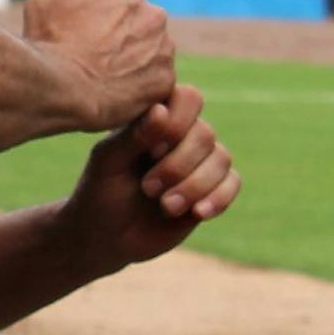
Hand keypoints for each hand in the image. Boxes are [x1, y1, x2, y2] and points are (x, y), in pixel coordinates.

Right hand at [21, 0, 175, 132]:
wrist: (62, 90)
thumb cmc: (50, 44)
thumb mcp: (42, 2)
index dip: (105, 12)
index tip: (92, 26)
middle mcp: (154, 15)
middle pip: (142, 23)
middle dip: (124, 36)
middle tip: (98, 54)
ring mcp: (164, 49)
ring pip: (151, 53)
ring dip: (133, 61)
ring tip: (101, 77)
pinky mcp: (165, 80)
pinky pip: (153, 82)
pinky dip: (137, 88)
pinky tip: (112, 92)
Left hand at [60, 83, 239, 269]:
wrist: (107, 235)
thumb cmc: (100, 191)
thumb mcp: (108, 162)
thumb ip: (133, 135)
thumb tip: (162, 109)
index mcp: (156, 117)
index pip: (187, 98)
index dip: (177, 123)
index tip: (149, 151)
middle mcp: (182, 133)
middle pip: (205, 134)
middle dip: (178, 165)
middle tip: (148, 188)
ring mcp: (199, 160)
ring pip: (221, 158)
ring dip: (194, 186)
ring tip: (166, 207)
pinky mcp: (212, 187)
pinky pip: (233, 182)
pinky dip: (218, 198)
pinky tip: (197, 213)